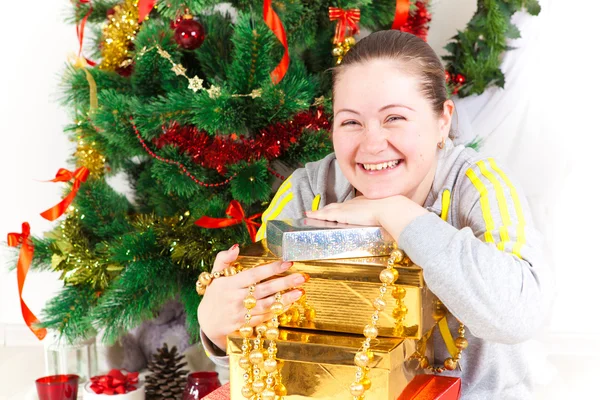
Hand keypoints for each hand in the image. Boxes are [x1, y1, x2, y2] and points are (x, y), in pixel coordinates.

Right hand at [197, 245, 307, 351]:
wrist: (206, 323)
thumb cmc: (214, 295)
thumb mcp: (214, 276)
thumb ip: (224, 259)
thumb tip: (236, 247)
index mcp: (230, 284)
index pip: (254, 275)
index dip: (271, 268)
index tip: (287, 262)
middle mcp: (236, 299)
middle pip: (264, 290)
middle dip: (284, 283)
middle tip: (301, 277)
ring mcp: (241, 314)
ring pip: (266, 306)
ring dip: (285, 299)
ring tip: (300, 292)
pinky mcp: (245, 326)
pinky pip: (264, 318)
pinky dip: (276, 312)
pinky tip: (288, 304)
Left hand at [305, 195, 427, 239]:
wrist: (391, 209)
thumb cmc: (394, 214)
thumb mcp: (389, 217)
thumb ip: (388, 224)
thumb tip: (393, 232)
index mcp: (365, 203)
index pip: (350, 206)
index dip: (342, 209)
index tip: (338, 211)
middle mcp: (354, 203)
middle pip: (337, 206)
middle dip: (328, 209)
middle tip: (319, 212)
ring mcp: (347, 208)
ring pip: (328, 210)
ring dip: (319, 212)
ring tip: (310, 215)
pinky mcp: (341, 213)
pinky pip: (324, 214)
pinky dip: (316, 215)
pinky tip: (308, 216)